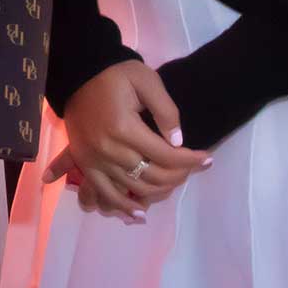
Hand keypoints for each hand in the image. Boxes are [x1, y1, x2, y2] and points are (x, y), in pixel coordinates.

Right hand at [47, 59, 208, 220]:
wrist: (80, 74)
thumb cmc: (116, 75)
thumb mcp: (147, 81)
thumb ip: (166, 111)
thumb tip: (178, 143)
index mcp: (124, 128)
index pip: (166, 155)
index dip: (190, 160)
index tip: (207, 158)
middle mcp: (108, 150)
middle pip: (153, 175)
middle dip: (179, 175)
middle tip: (193, 167)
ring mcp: (94, 160)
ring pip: (134, 188)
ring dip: (160, 191)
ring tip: (175, 182)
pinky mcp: (85, 165)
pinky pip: (105, 194)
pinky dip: (123, 207)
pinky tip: (141, 213)